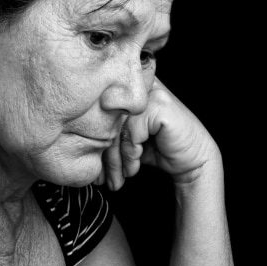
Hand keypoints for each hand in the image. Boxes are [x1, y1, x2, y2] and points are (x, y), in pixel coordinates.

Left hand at [99, 77, 220, 189]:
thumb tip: (74, 142)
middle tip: (105, 179)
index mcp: (129, 89)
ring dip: (117, 158)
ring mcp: (152, 92)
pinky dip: (131, 152)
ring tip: (122, 177)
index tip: (96, 170)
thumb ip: (107, 133)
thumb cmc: (159, 149)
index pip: (99, 112)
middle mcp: (140, 86)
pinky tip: (135, 165)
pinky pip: (132, 130)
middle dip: (104, 155)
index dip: (95, 142)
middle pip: (107, 120)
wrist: (192, 161)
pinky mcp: (160, 105)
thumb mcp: (127, 140)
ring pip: (117, 127)